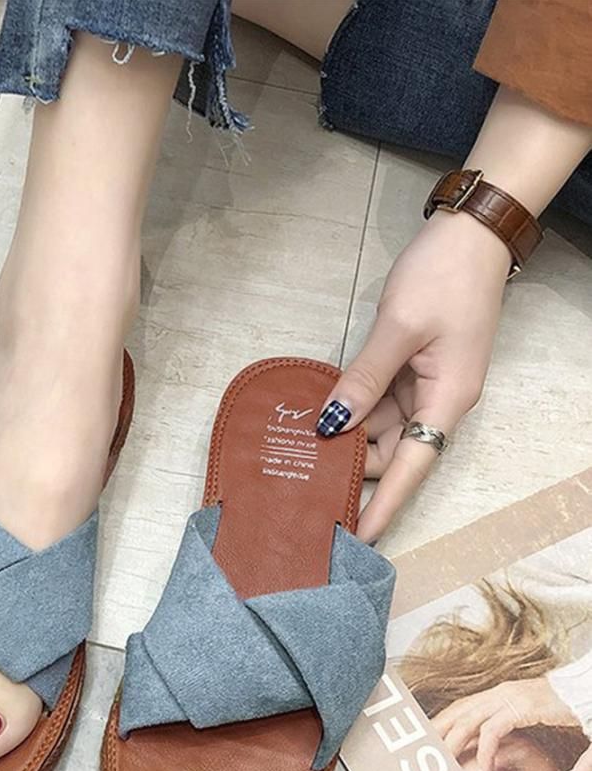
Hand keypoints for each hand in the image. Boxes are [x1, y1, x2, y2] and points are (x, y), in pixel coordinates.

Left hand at [319, 209, 510, 542]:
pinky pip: (376, 399)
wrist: (471, 234)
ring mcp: (421, 384)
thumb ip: (365, 378)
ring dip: (345, 438)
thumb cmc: (443, 277)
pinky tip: (317, 417)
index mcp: (446, 400)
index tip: (358, 536)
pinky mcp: (408, 367)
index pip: (411, 468)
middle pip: (391, 450)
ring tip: (298, 457)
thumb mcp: (399, 328)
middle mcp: (436, 401)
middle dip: (353, 469)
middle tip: (302, 487)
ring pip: (379, 426)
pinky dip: (349, 407)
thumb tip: (334, 424)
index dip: (384, 504)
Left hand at [432, 677, 579, 770]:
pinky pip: (494, 731)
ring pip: (468, 721)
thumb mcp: (528, 714)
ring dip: (453, 744)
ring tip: (444, 766)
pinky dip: (485, 751)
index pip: (460, 706)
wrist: (586, 694)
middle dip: (437, 731)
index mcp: (497, 693)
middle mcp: (497, 693)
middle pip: (457, 712)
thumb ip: (508, 721)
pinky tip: (484, 770)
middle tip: (420, 753)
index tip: (425, 738)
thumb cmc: (563, 708)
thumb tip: (491, 738)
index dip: (441, 721)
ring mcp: (508, 698)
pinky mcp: (521, 708)